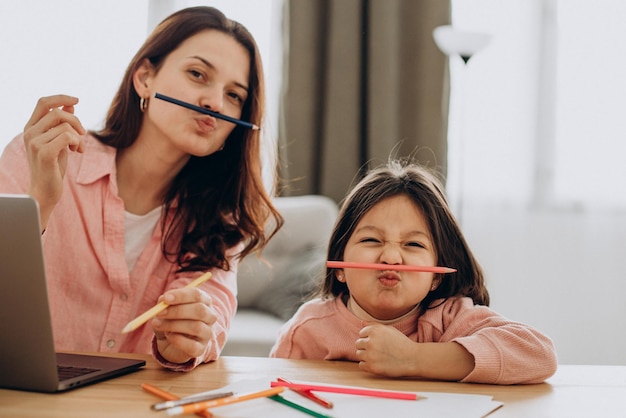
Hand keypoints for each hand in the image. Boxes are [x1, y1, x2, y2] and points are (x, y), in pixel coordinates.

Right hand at [23, 95, 85, 226]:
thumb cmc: (53, 167)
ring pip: (65, 125)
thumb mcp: (59, 141)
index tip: (77, 100)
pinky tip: (77, 152)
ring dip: (79, 136)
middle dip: (76, 121)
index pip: (43, 102)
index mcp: (31, 128)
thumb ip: (62, 124)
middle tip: (83, 134)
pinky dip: (77, 142)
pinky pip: (67, 136)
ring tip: (79, 148)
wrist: (45, 191)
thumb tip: (70, 104)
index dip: (61, 98)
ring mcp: (34, 142)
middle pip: (57, 112)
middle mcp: (29, 133)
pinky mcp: (44, 153)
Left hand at [151, 286, 216, 363]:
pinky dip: (178, 341)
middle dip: (177, 311)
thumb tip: (162, 301)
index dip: (181, 295)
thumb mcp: (165, 311)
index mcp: (204, 301)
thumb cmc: (171, 322)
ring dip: (174, 325)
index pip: (197, 295)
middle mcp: (210, 317)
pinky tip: (169, 337)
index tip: (166, 298)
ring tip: (159, 326)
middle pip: (200, 310)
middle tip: (159, 313)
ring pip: (197, 327)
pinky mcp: (201, 349)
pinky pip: (192, 345)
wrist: (171, 345)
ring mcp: (207, 333)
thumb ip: (164, 305)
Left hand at [355, 324, 416, 376]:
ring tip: (378, 356)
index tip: (379, 342)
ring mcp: (370, 355)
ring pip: (358, 354)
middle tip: (378, 350)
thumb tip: (361, 322)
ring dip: (366, 356)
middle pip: (358, 344)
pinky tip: (377, 363)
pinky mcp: (372, 367)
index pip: (361, 333)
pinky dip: (367, 365)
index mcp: (374, 331)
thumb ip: (374, 325)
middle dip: (366, 347)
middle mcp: (370, 342)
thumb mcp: (389, 329)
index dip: (369, 338)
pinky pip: (361, 365)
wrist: (412, 358)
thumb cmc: (401, 343)